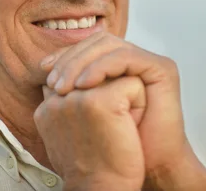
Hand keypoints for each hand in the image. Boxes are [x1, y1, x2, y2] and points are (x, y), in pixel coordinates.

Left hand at [41, 32, 205, 190]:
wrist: (149, 164)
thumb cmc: (117, 144)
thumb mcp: (86, 110)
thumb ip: (72, 88)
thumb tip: (44, 72)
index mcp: (119, 65)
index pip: (88, 45)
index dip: (65, 54)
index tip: (44, 70)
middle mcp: (135, 59)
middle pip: (98, 41)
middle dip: (71, 57)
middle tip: (53, 80)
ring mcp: (149, 62)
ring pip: (110, 45)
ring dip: (83, 61)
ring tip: (67, 85)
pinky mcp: (161, 68)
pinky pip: (126, 56)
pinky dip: (102, 66)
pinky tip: (85, 84)